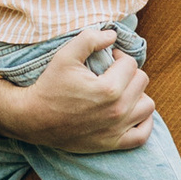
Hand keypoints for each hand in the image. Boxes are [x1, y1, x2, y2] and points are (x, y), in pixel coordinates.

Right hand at [0, 25, 154, 153]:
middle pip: (141, 82)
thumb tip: (113, 36)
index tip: (106, 59)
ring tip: (121, 91)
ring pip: (147, 105)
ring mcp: (116, 130)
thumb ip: (90, 39)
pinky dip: (143, 122)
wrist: (33, 119)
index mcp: (109, 89)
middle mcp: (117, 111)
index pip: (131, 64)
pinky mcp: (112, 144)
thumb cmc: (49, 85)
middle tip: (111, 74)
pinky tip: (132, 111)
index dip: (118, 57)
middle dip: (128, 73)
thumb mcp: (65, 55)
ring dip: (137, 95)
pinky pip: (142, 135)